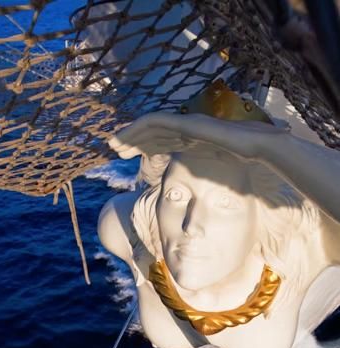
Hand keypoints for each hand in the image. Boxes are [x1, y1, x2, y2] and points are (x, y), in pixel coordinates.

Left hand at [109, 112, 286, 161]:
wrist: (261, 148)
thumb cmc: (249, 162)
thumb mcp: (225, 171)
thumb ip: (214, 176)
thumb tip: (213, 199)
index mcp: (196, 138)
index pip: (166, 140)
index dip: (146, 146)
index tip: (130, 155)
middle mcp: (189, 129)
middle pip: (155, 132)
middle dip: (133, 140)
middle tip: (114, 149)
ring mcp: (188, 123)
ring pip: (151, 127)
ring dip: (130, 134)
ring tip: (112, 145)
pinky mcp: (187, 122)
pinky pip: (155, 122)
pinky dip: (137, 129)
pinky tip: (124, 140)